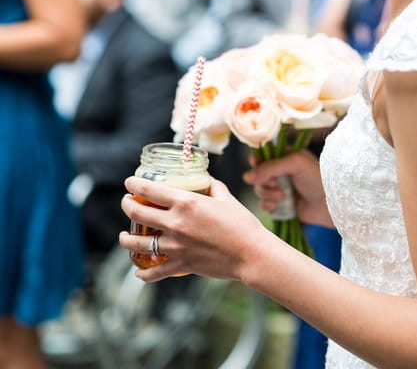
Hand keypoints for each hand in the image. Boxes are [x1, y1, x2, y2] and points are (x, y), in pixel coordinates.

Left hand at [119, 177, 267, 281]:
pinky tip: (139, 271)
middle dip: (126, 205)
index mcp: (186, 203)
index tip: (129, 183)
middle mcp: (175, 223)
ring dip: (125, 239)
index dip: (133, 185)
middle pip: (137, 213)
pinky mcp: (181, 264)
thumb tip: (207, 182)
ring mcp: (176, 246)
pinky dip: (143, 273)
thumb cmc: (243, 225)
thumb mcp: (228, 199)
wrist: (252, 254)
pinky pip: (153, 272)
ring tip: (125, 236)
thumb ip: (214, 188)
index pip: (148, 190)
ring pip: (136, 243)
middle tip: (127, 203)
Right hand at [243, 150, 333, 227]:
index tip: (255, 164)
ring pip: (259, 191)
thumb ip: (270, 167)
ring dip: (267, 194)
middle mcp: (280, 173)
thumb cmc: (318, 178)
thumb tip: (246, 177)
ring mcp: (280, 189)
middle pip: (257, 175)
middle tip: (276, 184)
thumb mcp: (295, 164)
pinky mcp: (280, 205)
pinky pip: (264, 205)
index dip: (256, 161)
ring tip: (283, 196)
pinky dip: (268, 205)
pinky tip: (278, 205)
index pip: (262, 156)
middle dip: (263, 181)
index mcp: (285, 157)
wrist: (331, 204)